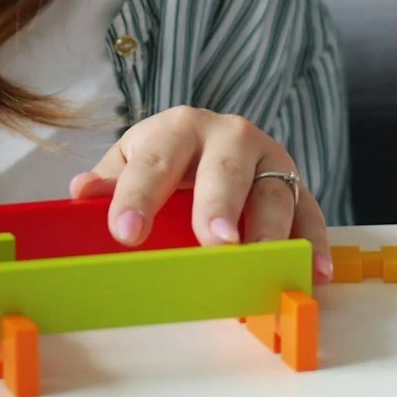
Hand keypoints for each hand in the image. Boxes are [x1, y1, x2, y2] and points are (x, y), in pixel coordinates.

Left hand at [68, 106, 333, 281]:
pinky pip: (310, 213)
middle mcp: (230, 137)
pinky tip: (312, 269)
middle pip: (225, 168)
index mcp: (180, 128)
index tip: (125, 231)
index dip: (139, 196)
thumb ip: (112, 179)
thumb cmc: (168, 159)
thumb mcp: (134, 159)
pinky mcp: (297, 186)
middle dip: (218, 204)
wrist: (213, 141)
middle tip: (212, 240)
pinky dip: (313, 242)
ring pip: (274, 190)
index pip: (156, 161)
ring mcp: (268, 161)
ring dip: (270, 226)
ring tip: (262, 256)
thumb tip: (82, 193)